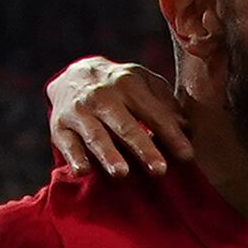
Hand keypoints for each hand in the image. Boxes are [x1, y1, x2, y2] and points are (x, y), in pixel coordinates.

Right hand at [49, 58, 190, 176]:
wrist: (74, 75)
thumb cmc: (120, 86)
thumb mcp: (143, 83)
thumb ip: (164, 103)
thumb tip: (186, 129)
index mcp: (128, 83)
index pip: (154, 113)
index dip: (171, 135)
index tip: (187, 156)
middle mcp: (103, 96)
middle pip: (126, 126)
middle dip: (143, 147)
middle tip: (159, 170)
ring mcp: (79, 111)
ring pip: (95, 135)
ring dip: (108, 154)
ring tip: (121, 173)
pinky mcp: (60, 127)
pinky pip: (67, 144)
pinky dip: (74, 157)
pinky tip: (83, 171)